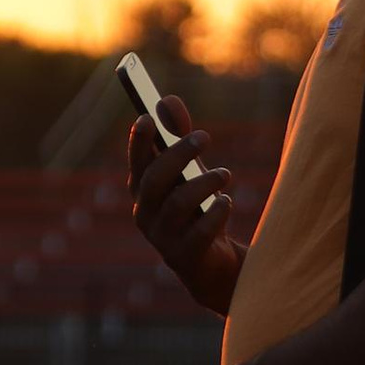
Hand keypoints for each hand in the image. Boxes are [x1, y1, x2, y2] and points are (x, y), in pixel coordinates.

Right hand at [127, 96, 242, 312]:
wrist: (212, 264)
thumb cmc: (197, 210)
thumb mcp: (191, 171)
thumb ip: (179, 137)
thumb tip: (167, 100)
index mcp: (143, 191)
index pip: (137, 163)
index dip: (138, 141)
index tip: (147, 117)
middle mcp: (146, 214)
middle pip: (154, 179)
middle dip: (177, 154)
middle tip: (204, 136)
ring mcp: (163, 238)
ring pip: (177, 204)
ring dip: (203, 183)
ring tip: (225, 174)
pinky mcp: (184, 258)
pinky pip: (198, 234)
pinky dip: (214, 214)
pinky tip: (226, 203)